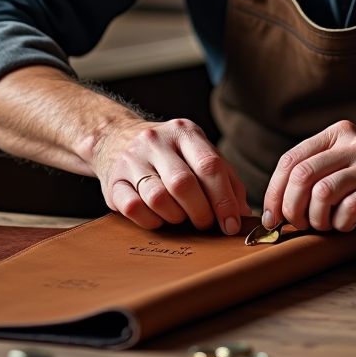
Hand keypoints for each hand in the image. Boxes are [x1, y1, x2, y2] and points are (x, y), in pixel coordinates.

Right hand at [90, 116, 250, 235]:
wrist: (116, 138)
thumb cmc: (169, 154)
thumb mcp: (199, 154)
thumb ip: (226, 179)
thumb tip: (243, 214)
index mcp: (184, 132)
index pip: (210, 165)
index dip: (224, 200)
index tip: (231, 224)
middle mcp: (156, 141)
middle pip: (184, 183)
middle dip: (201, 212)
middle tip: (206, 224)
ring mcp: (131, 160)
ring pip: (158, 198)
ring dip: (176, 217)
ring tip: (181, 218)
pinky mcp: (113, 182)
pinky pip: (134, 209)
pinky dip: (152, 221)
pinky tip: (159, 218)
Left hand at [262, 120, 355, 233]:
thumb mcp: (349, 160)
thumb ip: (319, 169)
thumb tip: (277, 201)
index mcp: (338, 134)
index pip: (291, 160)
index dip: (274, 191)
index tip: (272, 215)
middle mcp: (353, 144)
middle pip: (302, 176)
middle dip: (290, 207)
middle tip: (296, 224)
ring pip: (321, 193)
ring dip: (315, 218)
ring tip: (324, 225)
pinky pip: (349, 209)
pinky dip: (340, 223)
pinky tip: (346, 224)